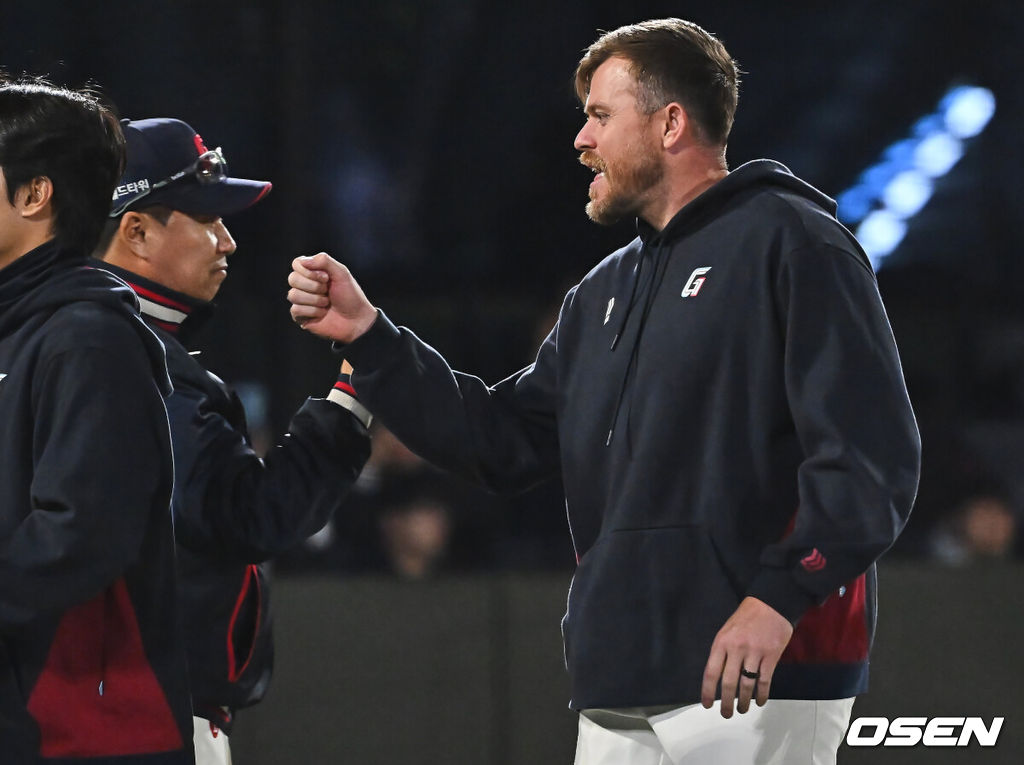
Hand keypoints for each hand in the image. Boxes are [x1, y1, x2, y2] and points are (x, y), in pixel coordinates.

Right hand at [287, 253, 377, 342]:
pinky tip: (322, 313)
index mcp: (313, 272)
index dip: (310, 271)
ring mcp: (301, 301)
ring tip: (327, 303)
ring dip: (315, 300)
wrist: (356, 319)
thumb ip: (324, 261)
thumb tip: (302, 261)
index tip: (326, 278)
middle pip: (293, 279)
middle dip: (314, 286)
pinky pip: (295, 310)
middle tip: (327, 291)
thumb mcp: (341, 273)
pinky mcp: (300, 316)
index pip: (297, 264)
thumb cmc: (350, 295)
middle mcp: (304, 285)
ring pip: (293, 295)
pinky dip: (313, 311)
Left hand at [700, 596, 792, 717]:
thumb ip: (722, 652)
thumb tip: (718, 677)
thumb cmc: (745, 618)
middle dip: (726, 702)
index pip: (711, 672)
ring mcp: (755, 653)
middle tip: (725, 714)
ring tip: (742, 710)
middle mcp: (736, 649)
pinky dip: (762, 694)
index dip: (708, 691)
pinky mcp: (771, 656)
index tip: (707, 704)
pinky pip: (765, 680)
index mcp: (721, 642)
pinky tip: (760, 701)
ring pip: (747, 684)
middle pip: (729, 682)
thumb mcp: (726, 631)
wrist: (770, 604)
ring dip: (744, 701)